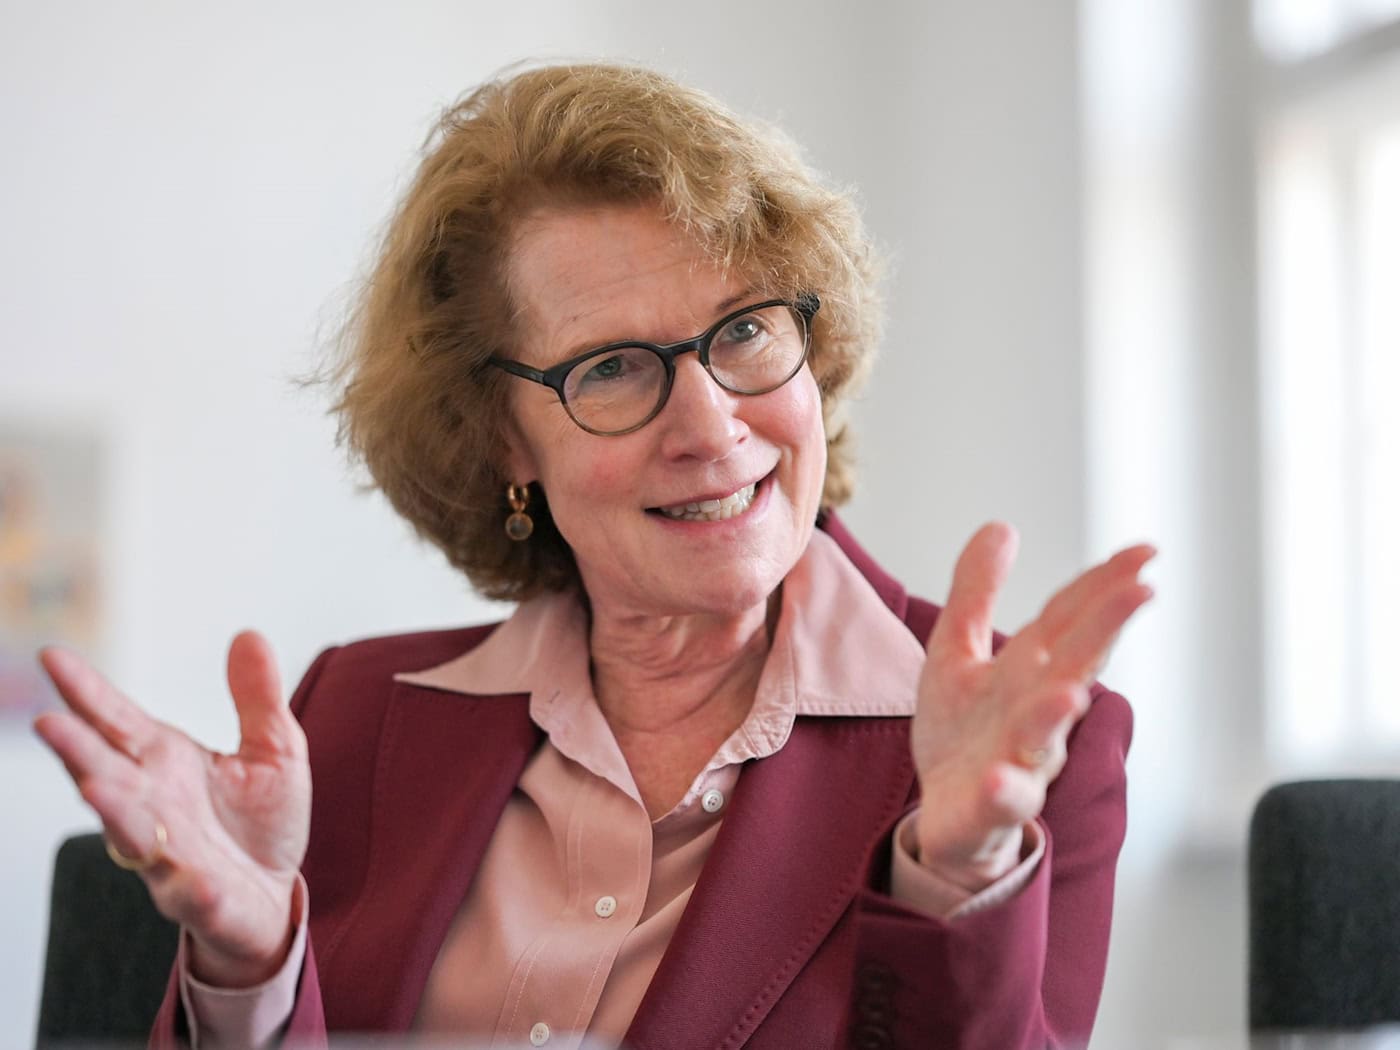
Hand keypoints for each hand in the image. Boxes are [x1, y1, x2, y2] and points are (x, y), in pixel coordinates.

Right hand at [33, 630, 310, 986]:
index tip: (52, 657)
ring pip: (130, 832)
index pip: (117, 721)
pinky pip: (190, 893)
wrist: (273, 895)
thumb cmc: (259, 821)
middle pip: (106, 772)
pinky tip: (186, 875)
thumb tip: (248, 633)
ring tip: (94, 788)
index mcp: (165, 762)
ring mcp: (169, 853)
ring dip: (113, 811)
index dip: (86, 692)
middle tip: (47, 721)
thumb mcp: (273, 748)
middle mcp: (153, 805)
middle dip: (77, 750)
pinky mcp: (199, 898)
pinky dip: (186, 885)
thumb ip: (257, 697)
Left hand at [910, 523, 1153, 889]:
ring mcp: (1021, 759)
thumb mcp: (957, 649)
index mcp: (1031, 670)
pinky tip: (1001, 779)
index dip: (1105, 585)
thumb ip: (976, 591)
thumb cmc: (964, 730)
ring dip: (1056, 714)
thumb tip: (1001, 526)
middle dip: (1105, 630)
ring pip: (1046, 737)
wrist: (948, 812)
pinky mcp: (992, 805)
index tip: (1146, 551)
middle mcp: (1038, 711)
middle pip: (1074, 666)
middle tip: (1142, 591)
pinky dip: (1007, 791)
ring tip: (1068, 692)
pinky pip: (1004, 800)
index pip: (1073, 620)